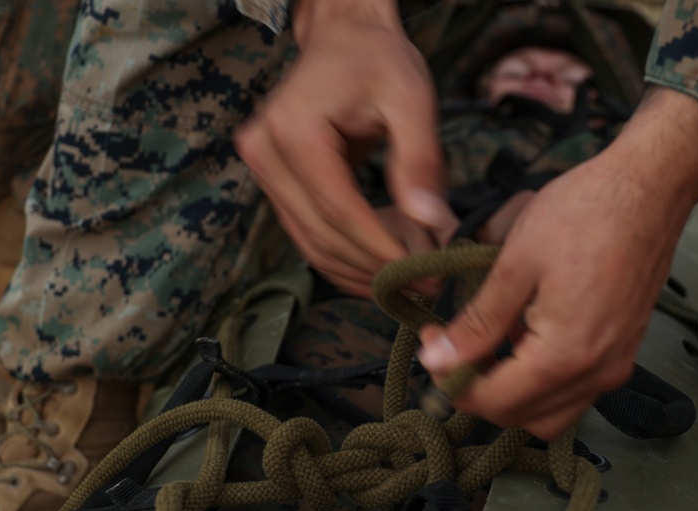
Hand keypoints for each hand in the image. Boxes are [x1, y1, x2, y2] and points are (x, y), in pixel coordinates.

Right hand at [236, 0, 457, 297]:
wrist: (342, 37)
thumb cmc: (378, 59)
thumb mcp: (411, 98)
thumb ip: (421, 160)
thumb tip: (434, 224)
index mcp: (296, 131)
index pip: (342, 211)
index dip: (384, 251)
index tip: (426, 275)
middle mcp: (266, 153)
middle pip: (323, 235)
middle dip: (376, 270)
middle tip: (425, 287)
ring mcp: (262, 170)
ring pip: (311, 245)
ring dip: (359, 273)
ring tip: (408, 284)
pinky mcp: (271, 182)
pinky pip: (307, 235)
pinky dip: (344, 259)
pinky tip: (380, 269)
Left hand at [418, 87, 697, 439]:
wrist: (649, 187)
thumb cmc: (585, 213)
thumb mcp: (515, 264)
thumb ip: (477, 322)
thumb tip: (437, 360)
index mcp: (565, 356)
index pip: (494, 403)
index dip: (451, 381)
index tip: (432, 342)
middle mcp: (597, 374)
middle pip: (520, 418)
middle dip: (477, 391)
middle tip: (452, 346)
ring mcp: (615, 367)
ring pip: (549, 413)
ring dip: (510, 391)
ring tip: (487, 342)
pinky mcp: (623, 353)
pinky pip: (573, 391)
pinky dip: (539, 380)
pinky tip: (522, 335)